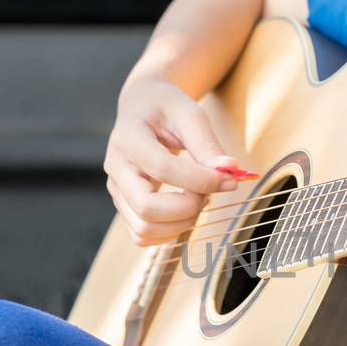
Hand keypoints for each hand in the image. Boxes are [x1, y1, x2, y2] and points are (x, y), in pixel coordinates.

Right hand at [103, 77, 246, 246]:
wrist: (141, 109)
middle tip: (208, 192)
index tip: (229, 179)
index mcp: (128, 139)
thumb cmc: (166, 109)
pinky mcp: (124, 206)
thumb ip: (207, 143)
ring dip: (181, 223)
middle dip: (188, 208)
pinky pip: (142, 236)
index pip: (163, 170)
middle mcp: (116, 168)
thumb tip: (230, 170)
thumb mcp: (189, 113)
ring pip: (143, 229)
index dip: (200, 180)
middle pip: (147, 209)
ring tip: (198, 199)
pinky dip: (169, 233)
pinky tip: (185, 211)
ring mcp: (117, 191)